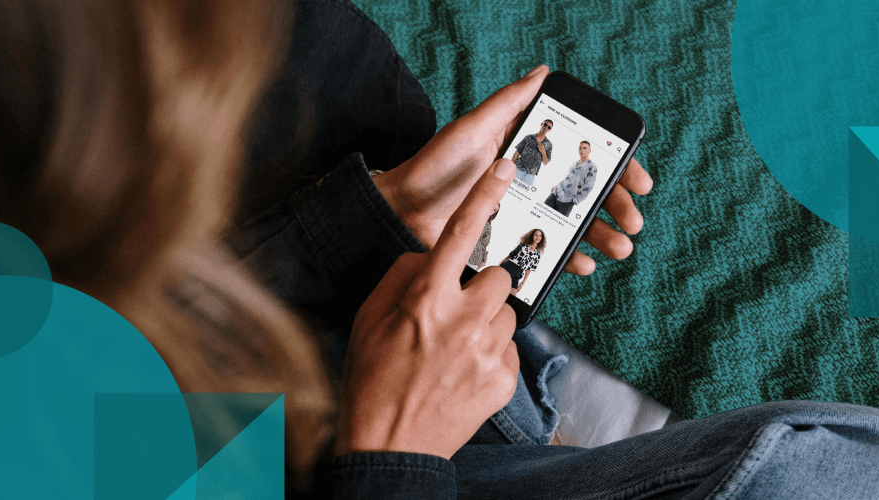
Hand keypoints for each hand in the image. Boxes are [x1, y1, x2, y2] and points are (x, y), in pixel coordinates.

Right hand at [335, 159, 520, 459]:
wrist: (389, 447)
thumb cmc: (372, 380)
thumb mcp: (368, 318)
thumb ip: (402, 277)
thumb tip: (430, 258)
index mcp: (426, 300)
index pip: (461, 234)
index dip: (485, 196)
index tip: (505, 170)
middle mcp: (462, 321)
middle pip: (498, 276)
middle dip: (482, 287)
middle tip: (456, 310)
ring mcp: (487, 352)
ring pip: (507, 312)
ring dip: (488, 321)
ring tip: (456, 349)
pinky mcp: (504, 380)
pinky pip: (509, 349)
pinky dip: (490, 354)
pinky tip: (463, 373)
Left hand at [373, 65, 653, 275]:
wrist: (401, 213)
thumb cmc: (434, 167)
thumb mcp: (472, 129)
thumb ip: (509, 103)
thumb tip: (543, 72)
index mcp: (528, 150)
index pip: (583, 156)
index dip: (617, 167)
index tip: (639, 180)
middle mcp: (531, 181)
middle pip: (587, 193)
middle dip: (616, 208)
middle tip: (633, 222)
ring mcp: (523, 213)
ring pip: (573, 225)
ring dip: (601, 236)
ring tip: (618, 248)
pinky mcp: (510, 242)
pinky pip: (547, 251)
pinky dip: (569, 258)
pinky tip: (583, 264)